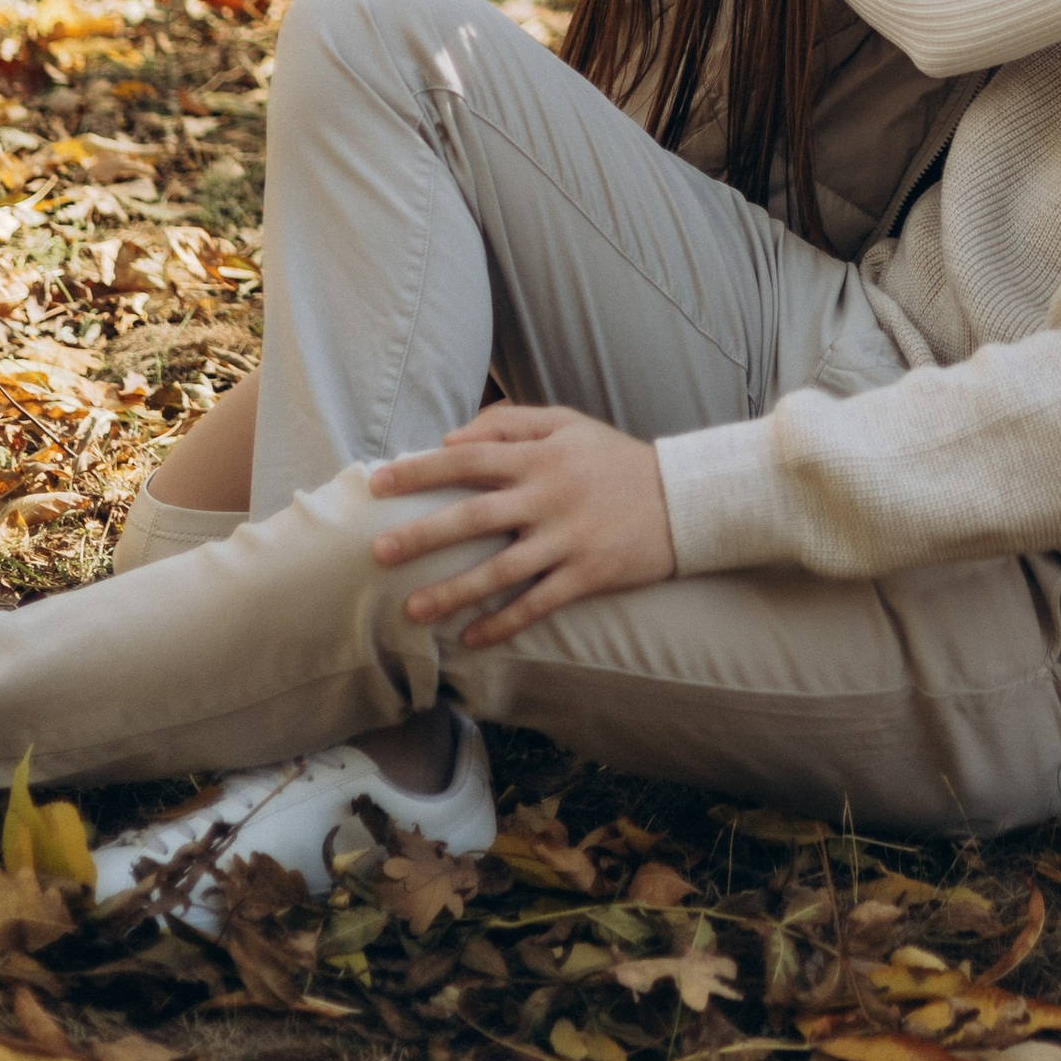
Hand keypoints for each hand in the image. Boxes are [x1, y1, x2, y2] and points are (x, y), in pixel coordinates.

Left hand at [369, 403, 672, 646]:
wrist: (682, 497)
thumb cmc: (614, 458)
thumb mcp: (568, 423)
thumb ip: (510, 422)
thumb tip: (451, 438)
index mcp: (541, 456)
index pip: (468, 459)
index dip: (420, 470)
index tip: (379, 484)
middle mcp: (549, 495)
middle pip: (474, 516)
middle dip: (422, 534)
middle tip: (377, 552)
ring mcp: (568, 538)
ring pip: (500, 569)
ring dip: (452, 591)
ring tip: (412, 610)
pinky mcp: (588, 573)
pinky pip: (538, 604)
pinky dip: (503, 622)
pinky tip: (471, 638)